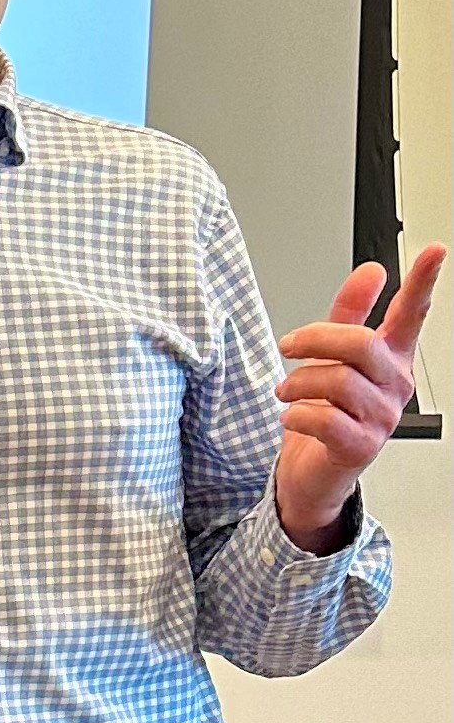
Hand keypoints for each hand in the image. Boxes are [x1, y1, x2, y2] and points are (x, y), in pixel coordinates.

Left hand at [274, 244, 446, 548]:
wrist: (311, 471)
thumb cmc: (324, 412)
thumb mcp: (331, 356)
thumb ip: (348, 312)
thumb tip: (371, 271)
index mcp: (389, 359)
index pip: (412, 316)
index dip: (423, 283)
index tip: (435, 251)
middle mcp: (393, 387)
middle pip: (362, 344)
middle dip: (316, 339)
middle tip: (289, 345)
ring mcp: (381, 418)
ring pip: (338, 380)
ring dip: (298, 382)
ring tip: (287, 392)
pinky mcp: (361, 446)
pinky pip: (326, 418)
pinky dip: (298, 413)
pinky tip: (293, 417)